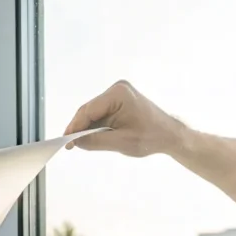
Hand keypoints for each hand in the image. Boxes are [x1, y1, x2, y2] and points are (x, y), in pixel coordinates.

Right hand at [64, 80, 186, 156]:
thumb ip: (95, 142)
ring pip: (93, 113)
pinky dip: (96, 126)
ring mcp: (118, 94)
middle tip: (70, 146)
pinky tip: (94, 138)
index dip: (75, 127)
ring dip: (88, 128)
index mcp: (118, 94)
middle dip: (80, 128)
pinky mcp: (119, 100)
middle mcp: (117, 89)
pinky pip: (101, 114)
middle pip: (89, 110)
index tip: (65, 142)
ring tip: (82, 144)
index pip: (88, 110)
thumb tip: (75, 142)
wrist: (170, 135)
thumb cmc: (151, 137)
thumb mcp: (121, 142)